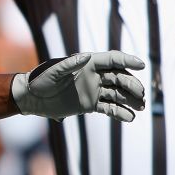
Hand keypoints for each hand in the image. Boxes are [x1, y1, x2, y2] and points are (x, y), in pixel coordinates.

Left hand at [12, 51, 145, 121]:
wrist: (33, 98)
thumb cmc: (40, 80)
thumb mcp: (53, 72)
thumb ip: (69, 64)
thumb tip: (86, 57)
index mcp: (88, 63)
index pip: (112, 59)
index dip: (127, 61)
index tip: (142, 65)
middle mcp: (94, 75)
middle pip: (119, 78)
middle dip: (131, 85)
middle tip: (141, 94)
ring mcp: (94, 90)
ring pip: (117, 94)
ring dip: (130, 100)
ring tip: (141, 107)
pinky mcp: (91, 105)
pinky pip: (109, 108)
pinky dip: (120, 113)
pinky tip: (129, 118)